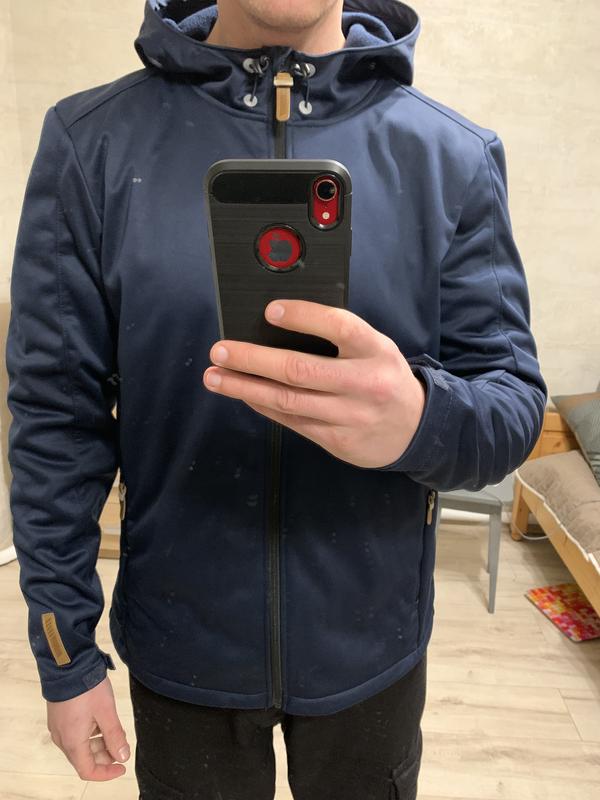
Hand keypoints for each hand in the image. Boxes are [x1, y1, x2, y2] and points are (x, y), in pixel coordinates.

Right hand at [47, 676, 130, 780]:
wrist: (67, 664)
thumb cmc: (86, 687)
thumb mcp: (106, 711)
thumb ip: (115, 736)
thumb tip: (122, 757)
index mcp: (72, 741)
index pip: (88, 770)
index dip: (106, 773)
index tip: (122, 767)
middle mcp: (61, 738)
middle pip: (83, 758)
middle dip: (104, 756)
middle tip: (121, 746)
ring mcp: (58, 727)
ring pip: (79, 746)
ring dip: (98, 744)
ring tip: (115, 731)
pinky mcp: (59, 717)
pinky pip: (74, 734)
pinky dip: (89, 734)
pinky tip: (101, 721)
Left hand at [203, 299, 425, 468]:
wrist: (417, 429)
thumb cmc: (384, 378)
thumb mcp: (375, 348)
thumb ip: (339, 337)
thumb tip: (279, 323)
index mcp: (376, 351)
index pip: (340, 327)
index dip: (304, 317)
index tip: (271, 311)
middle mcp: (363, 384)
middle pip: (300, 370)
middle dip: (253, 360)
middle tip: (220, 350)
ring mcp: (349, 416)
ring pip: (288, 401)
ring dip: (244, 387)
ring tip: (215, 376)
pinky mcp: (336, 441)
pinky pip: (291, 421)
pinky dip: (262, 405)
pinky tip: (243, 393)